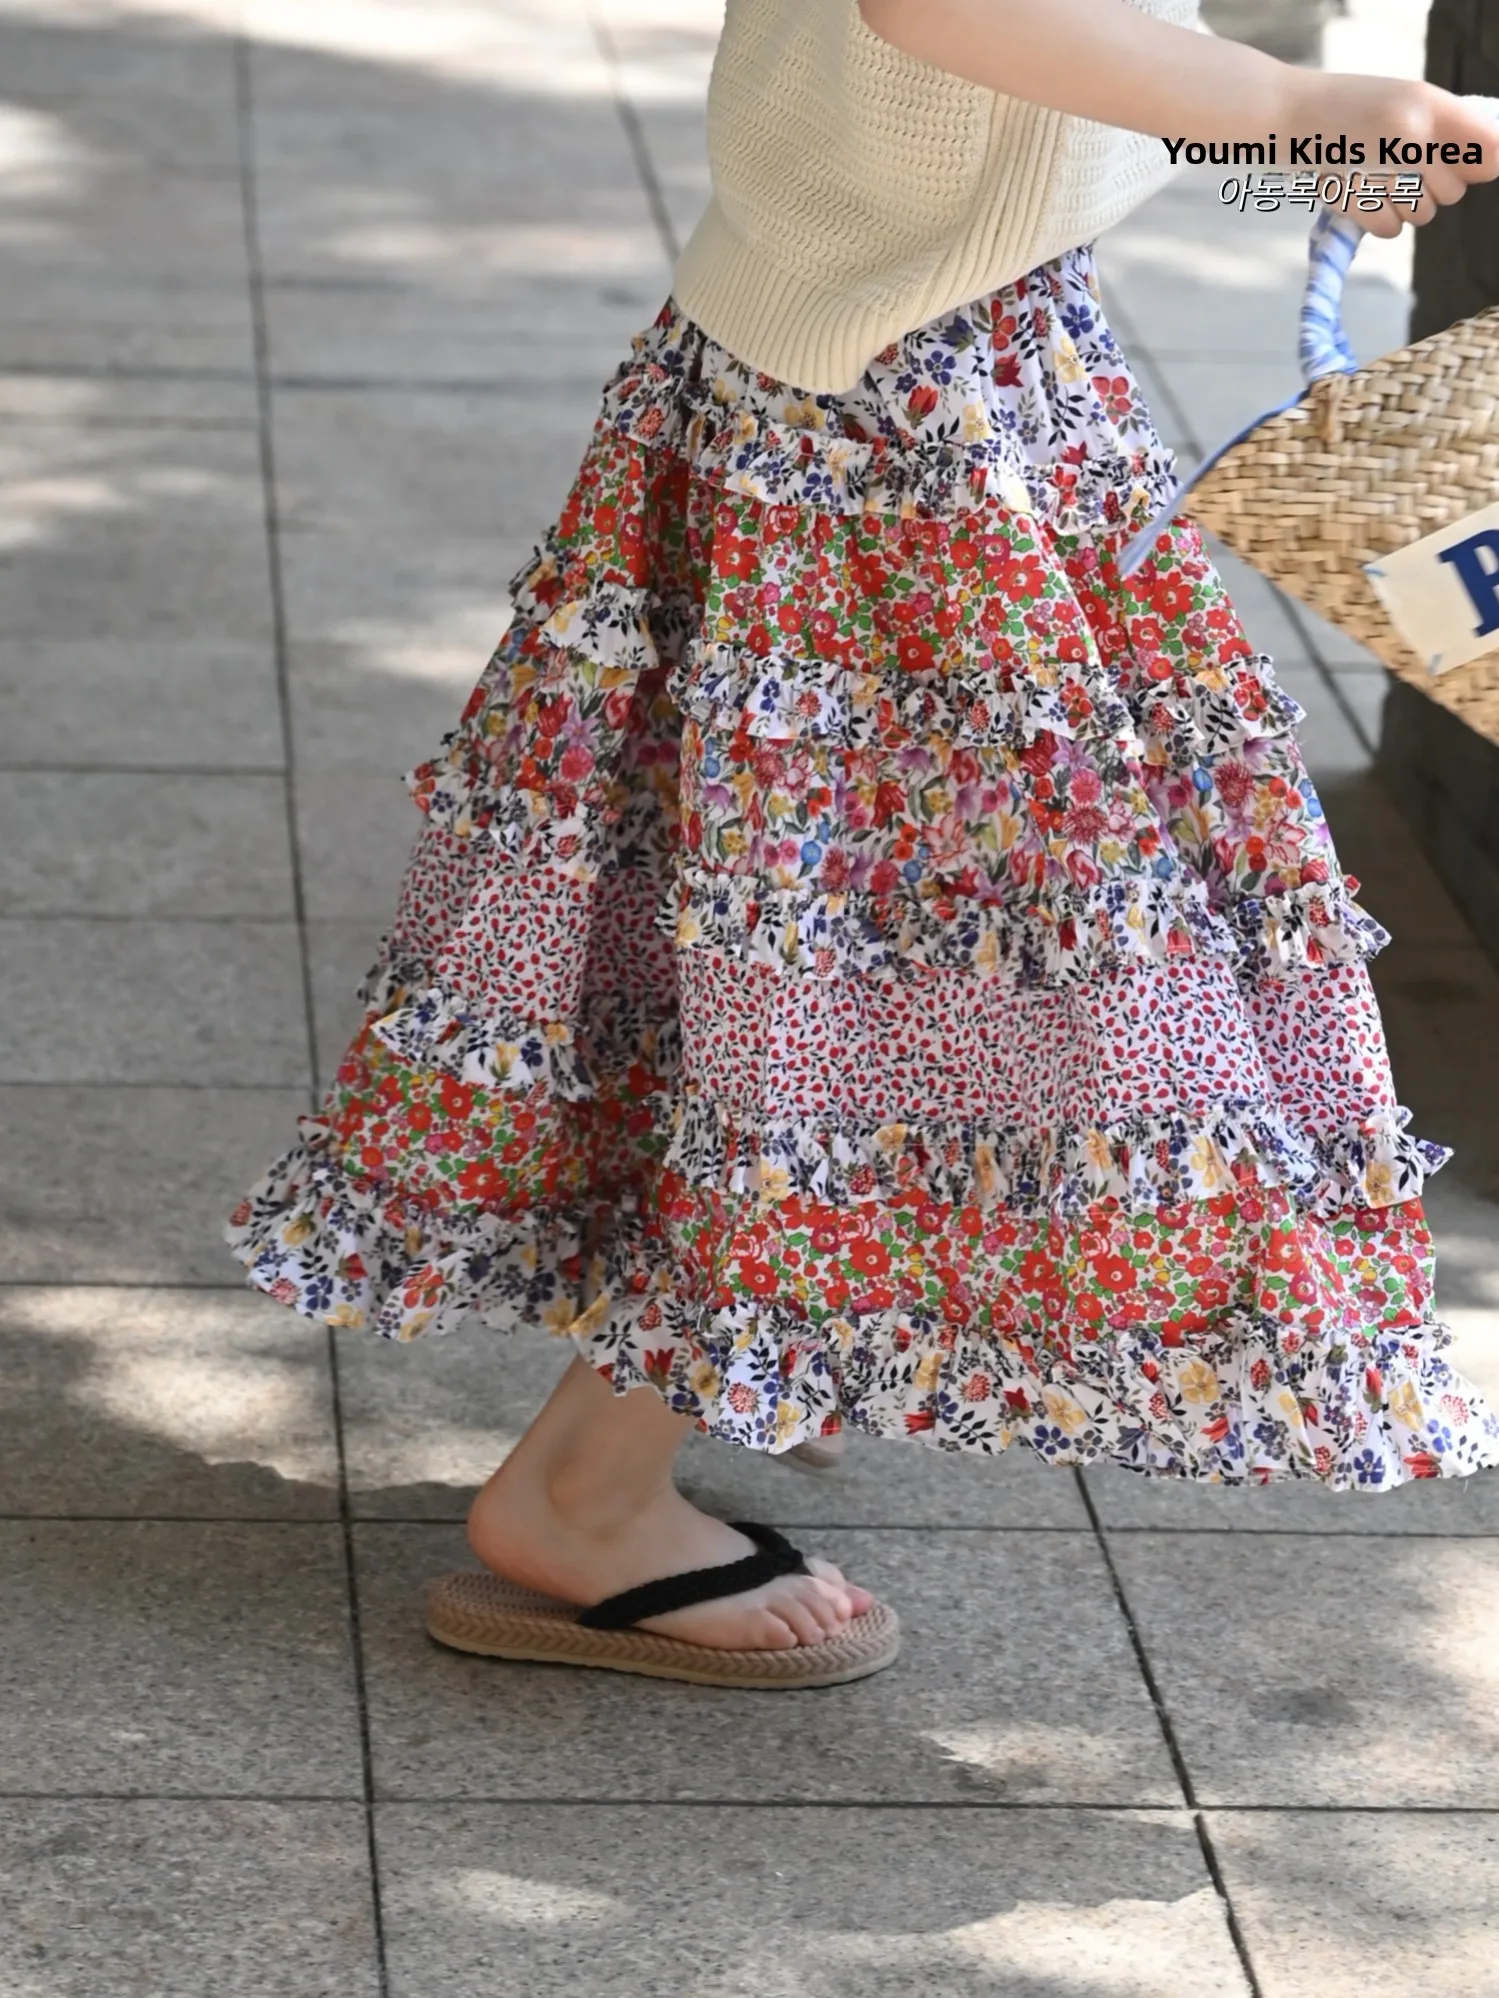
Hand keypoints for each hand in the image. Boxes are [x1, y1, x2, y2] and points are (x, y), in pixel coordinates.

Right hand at [1281, 71, 1498, 237]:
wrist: (1285, 111)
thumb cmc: (1345, 108)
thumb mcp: (1400, 101)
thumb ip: (1443, 126)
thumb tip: (1489, 165)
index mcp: (1426, 101)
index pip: (1486, 146)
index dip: (1484, 165)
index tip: (1472, 170)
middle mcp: (1410, 132)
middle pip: (1452, 191)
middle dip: (1432, 192)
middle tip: (1400, 172)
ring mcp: (1381, 168)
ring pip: (1422, 214)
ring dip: (1403, 208)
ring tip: (1375, 181)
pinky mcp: (1357, 199)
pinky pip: (1390, 228)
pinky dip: (1378, 220)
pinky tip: (1361, 197)